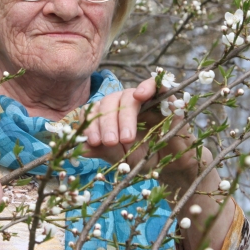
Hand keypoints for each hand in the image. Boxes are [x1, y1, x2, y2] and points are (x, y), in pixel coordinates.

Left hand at [81, 77, 198, 173]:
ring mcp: (144, 99)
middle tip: (110, 142)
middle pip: (109, 102)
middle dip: (106, 123)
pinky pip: (156, 84)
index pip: (94, 110)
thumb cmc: (144, 158)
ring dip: (124, 116)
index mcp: (110, 115)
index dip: (91, 124)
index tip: (92, 142)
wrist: (173, 166)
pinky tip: (140, 95)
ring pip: (128, 96)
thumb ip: (101, 150)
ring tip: (126, 138)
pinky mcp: (165, 97)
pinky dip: (147, 86)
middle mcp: (124, 104)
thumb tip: (77, 147)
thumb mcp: (120, 157)